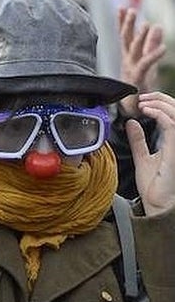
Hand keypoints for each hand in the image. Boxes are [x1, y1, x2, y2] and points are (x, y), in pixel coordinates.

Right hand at [117, 7, 165, 117]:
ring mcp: (131, 69)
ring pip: (134, 50)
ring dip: (140, 37)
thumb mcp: (149, 61)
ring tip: (147, 24)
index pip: (125, 36)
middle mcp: (127, 61)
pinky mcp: (138, 78)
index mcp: (128, 57)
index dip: (123, 22)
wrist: (133, 109)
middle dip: (127, 25)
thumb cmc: (141, 86)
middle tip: (130, 10)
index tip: (121, 8)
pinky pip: (146, 64)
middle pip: (125, 40)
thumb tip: (157, 26)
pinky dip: (154, 55)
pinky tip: (162, 48)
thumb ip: (152, 43)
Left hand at [127, 91, 174, 215]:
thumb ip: (138, 140)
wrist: (156, 203)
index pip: (174, 115)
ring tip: (143, 103)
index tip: (143, 100)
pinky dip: (160, 113)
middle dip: (162, 99)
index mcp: (174, 142)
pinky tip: (146, 111)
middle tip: (143, 97)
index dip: (161, 103)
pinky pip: (172, 124)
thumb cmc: (153, 185)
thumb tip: (131, 123)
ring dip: (160, 103)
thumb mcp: (142, 156)